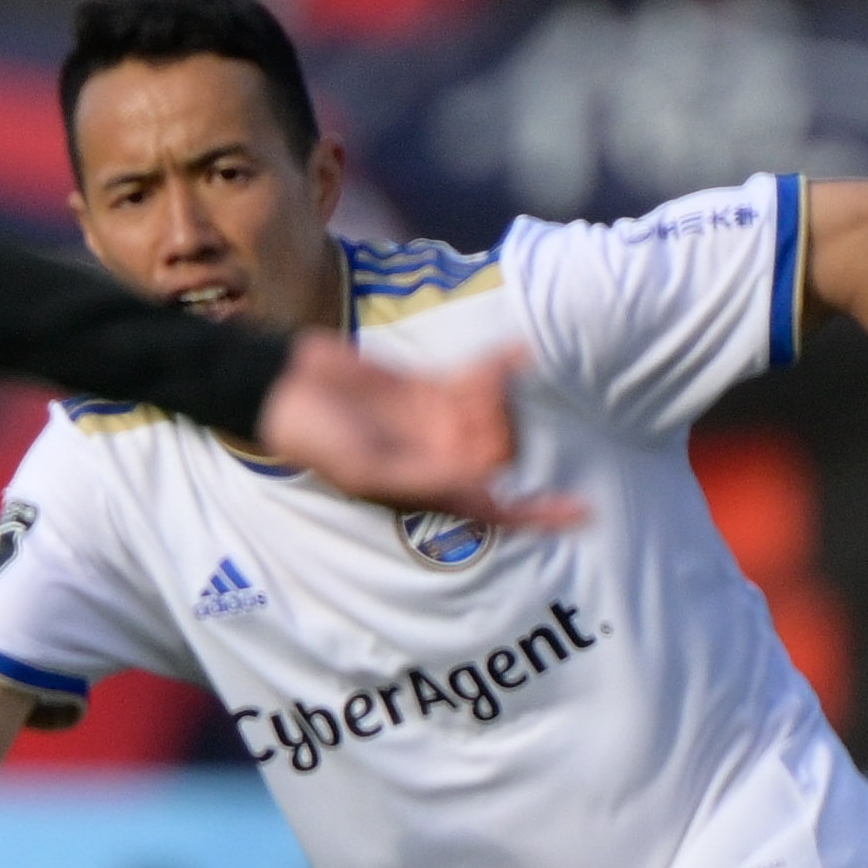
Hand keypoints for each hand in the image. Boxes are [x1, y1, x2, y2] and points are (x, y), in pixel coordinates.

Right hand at [255, 333, 581, 529]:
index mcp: (426, 491)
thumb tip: (487, 481)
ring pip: (496, 414)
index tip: (583, 512)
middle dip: (503, 428)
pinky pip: (478, 380)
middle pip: (501, 452)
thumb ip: (425, 477)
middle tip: (477, 400)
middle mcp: (439, 460)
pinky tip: (520, 351)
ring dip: (500, 395)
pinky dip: (502, 367)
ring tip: (482, 372)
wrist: (284, 386)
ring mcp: (436, 422)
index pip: (496, 512)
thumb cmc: (314, 437)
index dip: (539, 515)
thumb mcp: (366, 468)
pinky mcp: (429, 386)